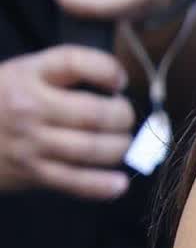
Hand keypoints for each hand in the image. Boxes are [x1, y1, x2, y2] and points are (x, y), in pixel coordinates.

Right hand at [0, 46, 132, 199]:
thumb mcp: (19, 73)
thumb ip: (59, 74)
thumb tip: (112, 83)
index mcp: (28, 74)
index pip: (76, 62)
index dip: (108, 70)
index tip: (119, 81)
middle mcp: (30, 106)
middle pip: (96, 112)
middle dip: (123, 116)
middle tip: (123, 117)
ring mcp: (32, 143)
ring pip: (93, 148)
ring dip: (118, 147)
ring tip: (120, 143)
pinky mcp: (33, 173)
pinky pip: (77, 182)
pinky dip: (103, 185)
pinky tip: (119, 182)